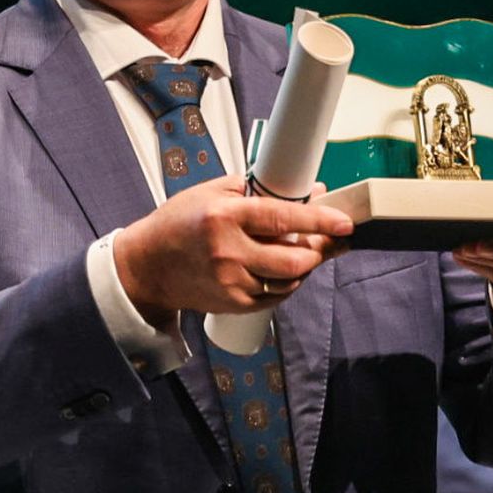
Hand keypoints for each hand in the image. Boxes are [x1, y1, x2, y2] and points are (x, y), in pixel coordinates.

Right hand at [113, 176, 353, 330]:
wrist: (148, 266)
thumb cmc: (179, 224)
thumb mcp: (212, 192)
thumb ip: (257, 190)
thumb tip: (307, 191)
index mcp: (225, 216)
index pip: (283, 218)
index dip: (319, 220)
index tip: (344, 222)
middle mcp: (229, 251)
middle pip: (294, 259)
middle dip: (320, 249)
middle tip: (329, 239)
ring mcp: (232, 281)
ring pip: (289, 280)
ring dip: (305, 266)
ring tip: (306, 251)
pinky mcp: (233, 303)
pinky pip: (276, 296)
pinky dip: (287, 283)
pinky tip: (283, 269)